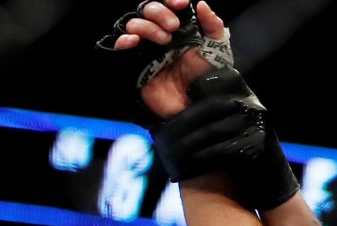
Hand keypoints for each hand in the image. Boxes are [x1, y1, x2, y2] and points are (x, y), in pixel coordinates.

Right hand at [97, 0, 228, 119]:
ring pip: (134, 24)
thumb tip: (203, 4)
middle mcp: (160, 35)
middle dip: (158, 12)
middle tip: (173, 27)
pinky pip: (120, 46)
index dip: (170, 0)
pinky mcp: (135, 65)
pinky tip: (134, 41)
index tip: (179, 3)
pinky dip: (124, 40)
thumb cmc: (206, 78)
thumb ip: (213, 26)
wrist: (197, 103)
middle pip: (147, 10)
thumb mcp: (216, 50)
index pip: (167, 5)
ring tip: (164, 40)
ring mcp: (146, 49)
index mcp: (178, 29)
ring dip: (147, 26)